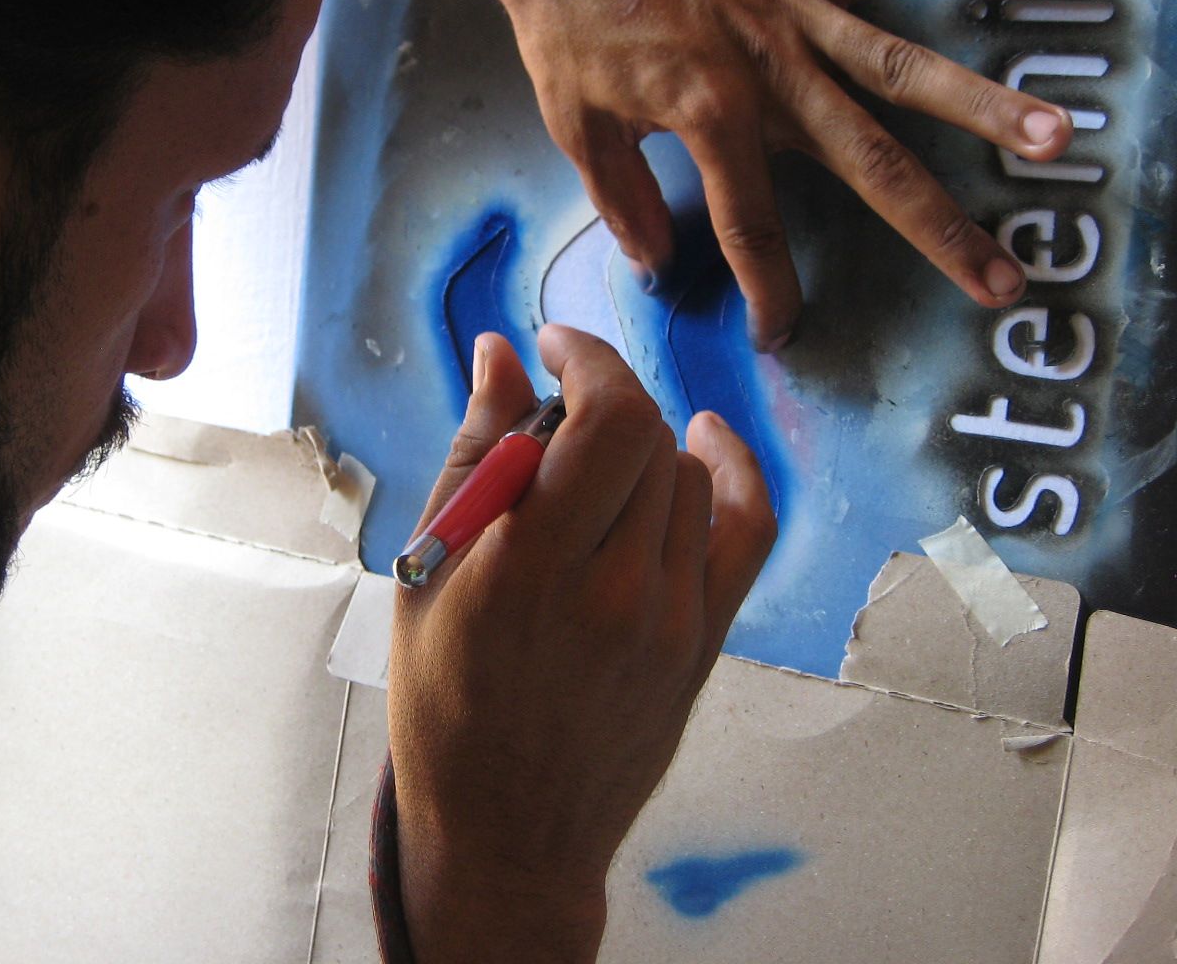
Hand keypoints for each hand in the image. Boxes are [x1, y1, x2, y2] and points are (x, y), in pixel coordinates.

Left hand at [338, 0, 1074, 350]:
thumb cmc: (560, 14)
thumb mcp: (573, 123)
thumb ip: (623, 200)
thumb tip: (655, 265)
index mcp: (708, 119)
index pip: (754, 229)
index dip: (771, 290)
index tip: (784, 334)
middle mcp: (767, 69)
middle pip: (869, 165)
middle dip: (938, 231)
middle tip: (1002, 282)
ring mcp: (793, 7)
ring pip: (902, 66)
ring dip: (981, 105)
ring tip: (1051, 139)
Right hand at [389, 328, 775, 961]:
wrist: (509, 833)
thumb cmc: (446, 705)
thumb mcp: (430, 575)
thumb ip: (473, 455)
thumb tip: (498, 354)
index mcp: (529, 567)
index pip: (607, 416)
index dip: (587, 356)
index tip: (552, 345)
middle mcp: (613, 586)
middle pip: (647, 433)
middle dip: (600, 396)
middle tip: (557, 410)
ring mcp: (671, 617)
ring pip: (688, 472)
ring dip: (641, 443)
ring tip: (592, 465)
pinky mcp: (705, 641)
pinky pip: (746, 528)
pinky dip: (732, 472)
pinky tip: (705, 444)